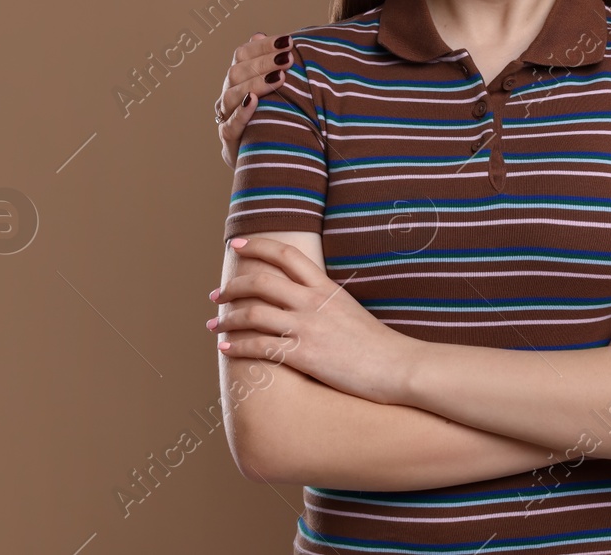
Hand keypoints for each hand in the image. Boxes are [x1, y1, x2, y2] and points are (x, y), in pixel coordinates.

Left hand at [211, 237, 413, 403]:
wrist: (397, 366)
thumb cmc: (376, 343)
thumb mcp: (350, 309)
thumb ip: (324, 300)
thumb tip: (303, 298)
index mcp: (326, 287)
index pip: (286, 255)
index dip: (258, 246)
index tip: (238, 245)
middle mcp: (313, 302)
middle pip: (261, 282)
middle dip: (232, 286)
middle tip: (216, 294)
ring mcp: (307, 328)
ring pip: (252, 314)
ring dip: (226, 319)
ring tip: (213, 325)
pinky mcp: (303, 355)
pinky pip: (259, 347)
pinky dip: (236, 347)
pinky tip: (224, 349)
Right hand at [217, 32, 290, 166]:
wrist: (259, 156)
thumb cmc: (270, 115)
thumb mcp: (272, 89)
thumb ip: (267, 64)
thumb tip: (258, 34)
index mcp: (237, 78)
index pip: (242, 54)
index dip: (263, 46)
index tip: (288, 41)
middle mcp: (228, 94)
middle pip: (237, 71)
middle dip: (264, 62)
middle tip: (288, 58)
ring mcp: (225, 116)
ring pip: (232, 94)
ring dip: (256, 83)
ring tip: (279, 77)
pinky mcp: (229, 139)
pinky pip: (230, 124)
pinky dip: (241, 112)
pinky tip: (254, 101)